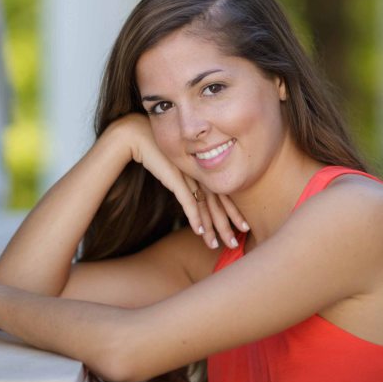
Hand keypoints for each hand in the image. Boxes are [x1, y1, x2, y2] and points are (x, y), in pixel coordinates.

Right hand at [107, 114, 248, 248]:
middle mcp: (199, 174)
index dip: (233, 212)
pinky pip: (188, 202)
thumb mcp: (174, 168)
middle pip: (218, 203)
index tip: (242, 227)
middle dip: (227, 225)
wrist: (139, 136)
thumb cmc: (155, 151)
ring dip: (211, 228)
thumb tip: (190, 193)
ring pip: (205, 207)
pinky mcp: (176, 179)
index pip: (223, 195)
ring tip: (215, 245)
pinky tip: (199, 232)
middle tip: (235, 244)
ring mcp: (189, 176)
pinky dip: (195, 217)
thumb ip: (184, 180)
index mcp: (202, 171)